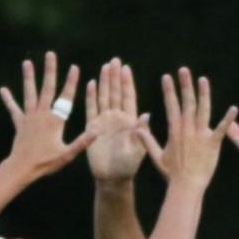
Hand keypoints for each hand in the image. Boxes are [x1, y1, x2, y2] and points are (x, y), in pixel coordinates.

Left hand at [0, 51, 94, 180]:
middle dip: (49, 71)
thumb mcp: (67, 154)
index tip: (74, 67)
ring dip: (28, 78)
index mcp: (55, 121)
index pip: (65, 98)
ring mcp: (29, 118)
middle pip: (47, 88)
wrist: (22, 168)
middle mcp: (41, 115)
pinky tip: (2, 90)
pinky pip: (13, 109)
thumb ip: (82, 142)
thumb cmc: (45, 163)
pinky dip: (8, 100)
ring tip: (27, 63)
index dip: (71, 82)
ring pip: (29, 94)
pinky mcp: (19, 123)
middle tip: (50, 54)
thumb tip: (97, 130)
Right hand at [84, 57, 149, 183]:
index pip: (128, 97)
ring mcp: (104, 122)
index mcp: (130, 121)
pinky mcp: (92, 128)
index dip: (127, 82)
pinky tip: (91, 83)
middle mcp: (117, 118)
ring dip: (104, 82)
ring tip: (105, 66)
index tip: (126, 67)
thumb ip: (141, 132)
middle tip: (115, 60)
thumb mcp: (138, 149)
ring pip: (104, 97)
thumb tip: (147, 114)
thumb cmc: (128, 166)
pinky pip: (91, 109)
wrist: (112, 178)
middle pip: (115, 93)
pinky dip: (90, 96)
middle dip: (115, 76)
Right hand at [153, 66, 236, 189]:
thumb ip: (148, 141)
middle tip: (184, 70)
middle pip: (187, 103)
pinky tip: (234, 108)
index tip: (167, 76)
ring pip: (203, 110)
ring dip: (204, 94)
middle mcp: (187, 130)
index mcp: (174, 131)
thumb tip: (137, 128)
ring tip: (203, 79)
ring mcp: (200, 135)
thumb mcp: (157, 157)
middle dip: (185, 85)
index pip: (171, 106)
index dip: (169, 91)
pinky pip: (222, 129)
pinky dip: (228, 119)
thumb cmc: (172, 174)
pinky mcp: (213, 143)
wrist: (186, 187)